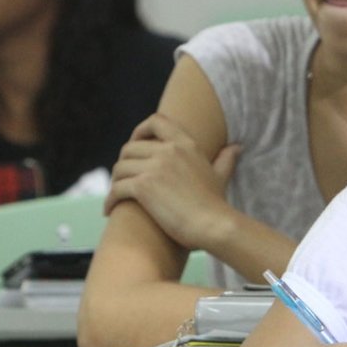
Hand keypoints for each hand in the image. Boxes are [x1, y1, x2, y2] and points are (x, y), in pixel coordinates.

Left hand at [105, 113, 240, 249]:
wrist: (214, 225)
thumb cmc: (216, 204)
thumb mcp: (220, 175)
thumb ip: (225, 159)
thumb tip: (236, 147)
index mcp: (185, 143)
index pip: (155, 121)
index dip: (139, 130)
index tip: (135, 144)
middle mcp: (168, 150)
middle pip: (130, 148)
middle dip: (123, 164)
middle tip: (122, 179)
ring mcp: (154, 167)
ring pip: (120, 168)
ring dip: (114, 182)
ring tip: (116, 196)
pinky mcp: (143, 186)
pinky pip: (116, 188)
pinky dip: (109, 200)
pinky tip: (109, 210)